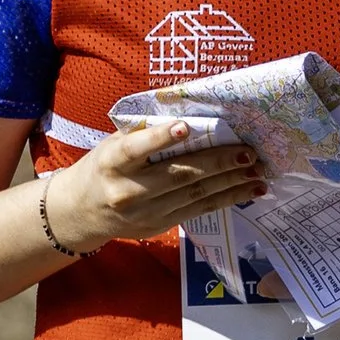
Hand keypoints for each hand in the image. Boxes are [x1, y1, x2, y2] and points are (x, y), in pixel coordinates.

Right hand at [44, 123, 263, 253]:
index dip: (160, 139)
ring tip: (258, 171)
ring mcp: (146, 213)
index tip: (185, 127)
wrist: (81, 212)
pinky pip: (199, 209)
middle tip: (248, 151)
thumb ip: (143, 131)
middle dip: (217, 162)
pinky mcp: (160, 226)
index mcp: (112, 162)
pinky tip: (249, 190)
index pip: (135, 149)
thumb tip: (191, 113)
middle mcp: (128, 190)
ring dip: (232, 182)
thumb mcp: (112, 144)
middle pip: (178, 174)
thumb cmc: (103, 167)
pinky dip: (227, 198)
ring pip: (195, 195)